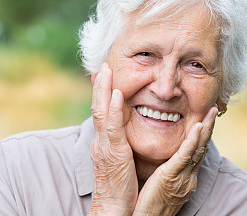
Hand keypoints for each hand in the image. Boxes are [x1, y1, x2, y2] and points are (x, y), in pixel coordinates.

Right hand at [88, 63, 137, 215]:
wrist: (114, 207)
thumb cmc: (121, 185)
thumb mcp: (120, 159)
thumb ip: (121, 143)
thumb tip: (127, 130)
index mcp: (104, 142)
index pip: (102, 112)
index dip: (102, 93)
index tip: (105, 75)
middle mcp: (101, 140)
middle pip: (98, 107)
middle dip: (100, 85)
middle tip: (103, 65)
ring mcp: (106, 145)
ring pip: (102, 112)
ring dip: (104, 89)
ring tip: (106, 70)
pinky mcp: (114, 153)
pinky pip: (113, 127)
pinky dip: (113, 108)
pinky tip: (117, 93)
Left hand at [133, 106, 217, 215]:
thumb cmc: (150, 204)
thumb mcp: (165, 184)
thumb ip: (170, 169)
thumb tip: (170, 157)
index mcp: (187, 176)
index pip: (198, 150)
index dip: (204, 133)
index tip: (207, 117)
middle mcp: (189, 176)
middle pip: (203, 146)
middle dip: (210, 126)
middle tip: (215, 107)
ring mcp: (183, 177)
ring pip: (198, 148)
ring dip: (206, 127)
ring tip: (212, 110)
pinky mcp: (171, 176)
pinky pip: (185, 156)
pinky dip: (192, 140)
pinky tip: (198, 127)